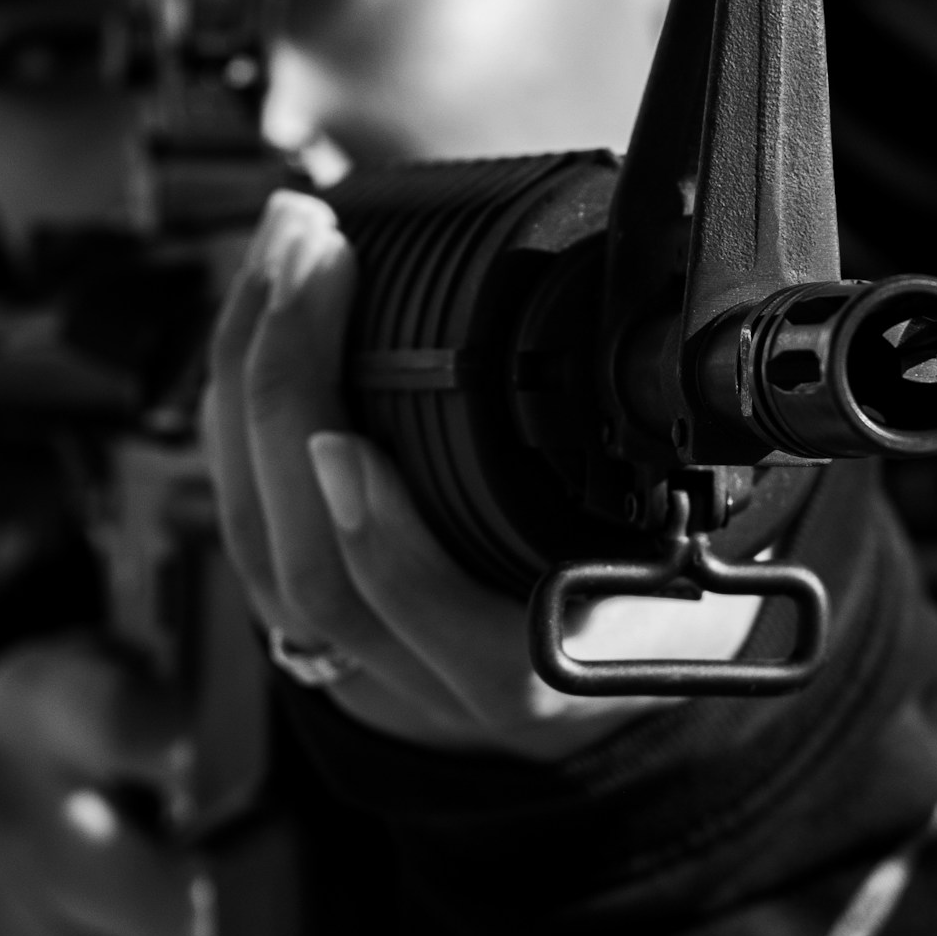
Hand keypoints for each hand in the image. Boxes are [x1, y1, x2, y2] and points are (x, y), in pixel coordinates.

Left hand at [204, 189, 758, 760]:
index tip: (345, 448)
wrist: (605, 685)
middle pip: (310, 571)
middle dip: (287, 396)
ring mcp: (355, 657)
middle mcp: (430, 684)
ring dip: (248, 379)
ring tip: (282, 250)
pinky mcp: (307, 615)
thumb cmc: (660, 603)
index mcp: (530, 677)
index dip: (380, 552)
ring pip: (257, 544)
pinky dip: (232, 409)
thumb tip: (694, 355)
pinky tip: (252, 314)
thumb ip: (704, 493)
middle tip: (312, 255)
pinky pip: (242, 522)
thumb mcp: (704, 555)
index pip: (429, 637)